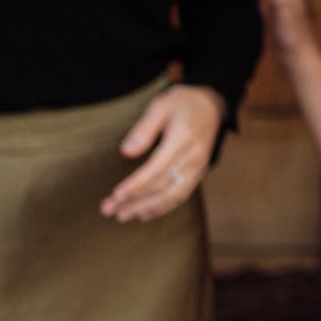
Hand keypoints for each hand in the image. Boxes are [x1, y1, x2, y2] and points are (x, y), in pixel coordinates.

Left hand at [102, 85, 226, 221]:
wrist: (210, 105)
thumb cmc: (181, 103)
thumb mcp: (160, 105)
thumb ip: (144, 129)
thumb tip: (126, 152)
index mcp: (183, 138)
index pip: (158, 168)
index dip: (137, 184)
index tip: (116, 195)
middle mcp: (194, 156)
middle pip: (163, 185)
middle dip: (135, 200)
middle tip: (109, 210)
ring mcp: (199, 166)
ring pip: (173, 195)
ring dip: (146, 208)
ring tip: (122, 216)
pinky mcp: (198, 172)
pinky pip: (182, 195)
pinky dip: (163, 207)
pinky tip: (144, 213)